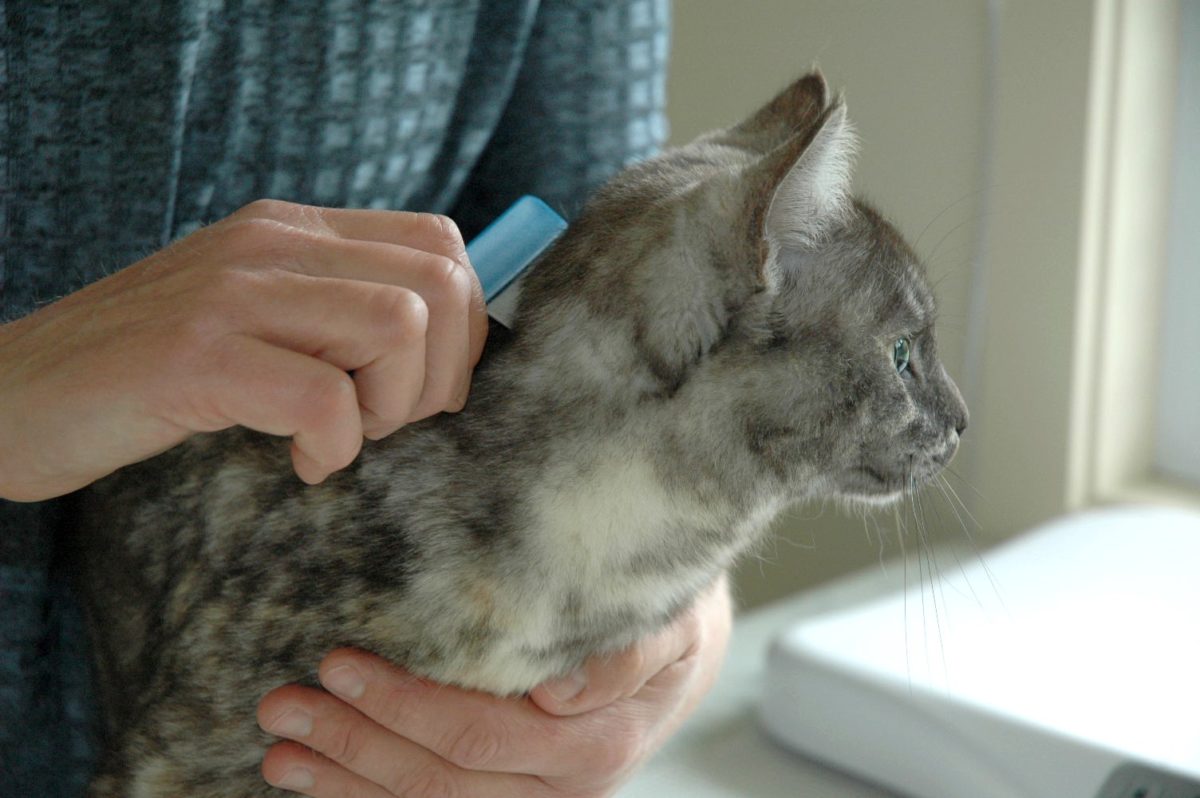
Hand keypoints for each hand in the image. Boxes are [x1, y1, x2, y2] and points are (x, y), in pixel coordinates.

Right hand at [0, 200, 486, 500]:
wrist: (11, 394)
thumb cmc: (150, 374)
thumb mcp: (257, 320)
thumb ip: (337, 312)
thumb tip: (447, 347)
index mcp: (294, 231)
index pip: (441, 243)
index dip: (463, 326)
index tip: (421, 388)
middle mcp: (271, 243)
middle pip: (440, 281)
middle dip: (442, 373)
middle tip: (385, 422)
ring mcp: (232, 292)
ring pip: (399, 326)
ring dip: (391, 408)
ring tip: (337, 438)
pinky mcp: (196, 355)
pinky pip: (325, 398)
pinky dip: (334, 447)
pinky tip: (299, 464)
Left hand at [256, 574, 733, 796]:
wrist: (686, 657)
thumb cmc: (669, 619)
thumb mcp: (671, 618)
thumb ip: (629, 649)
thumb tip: (560, 688)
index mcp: (596, 742)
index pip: (478, 733)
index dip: (402, 705)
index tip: (337, 663)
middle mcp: (565, 790)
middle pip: (440, 779)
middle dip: (354, 743)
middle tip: (280, 706)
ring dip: (345, 781)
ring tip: (278, 751)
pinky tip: (319, 780)